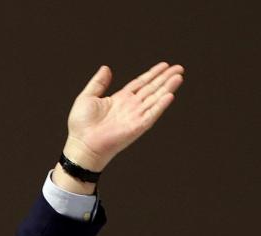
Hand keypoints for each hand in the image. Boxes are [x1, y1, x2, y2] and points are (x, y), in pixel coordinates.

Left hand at [62, 62, 185, 173]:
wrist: (81, 144)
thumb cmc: (81, 125)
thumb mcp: (87, 97)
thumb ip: (98, 83)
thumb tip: (106, 68)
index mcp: (120, 99)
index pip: (140, 83)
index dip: (152, 74)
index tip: (164, 65)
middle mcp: (130, 107)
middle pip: (152, 89)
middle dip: (165, 78)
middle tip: (179, 68)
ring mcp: (135, 116)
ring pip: (155, 98)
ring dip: (167, 87)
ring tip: (179, 77)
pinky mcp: (137, 127)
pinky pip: (151, 114)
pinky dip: (161, 105)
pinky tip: (170, 95)